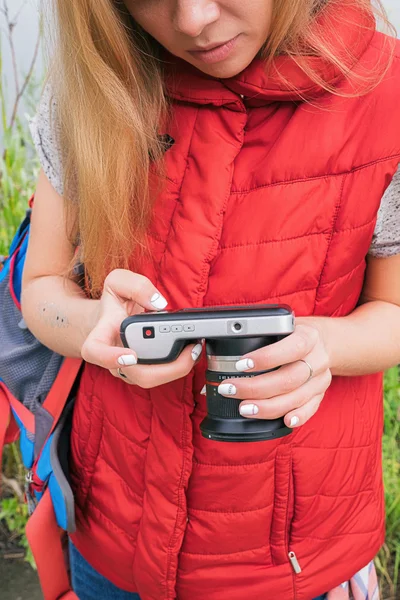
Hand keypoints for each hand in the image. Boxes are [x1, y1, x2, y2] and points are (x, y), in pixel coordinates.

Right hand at [81, 269, 202, 387]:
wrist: (112, 317)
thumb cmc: (114, 302)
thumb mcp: (118, 282)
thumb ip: (136, 286)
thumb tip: (158, 303)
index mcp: (101, 335)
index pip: (96, 351)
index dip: (110, 358)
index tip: (131, 356)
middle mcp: (113, 358)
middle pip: (137, 375)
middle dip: (167, 368)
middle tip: (188, 349)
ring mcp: (128, 369)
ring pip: (151, 379)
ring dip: (177, 369)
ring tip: (194, 347)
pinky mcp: (143, 371)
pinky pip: (160, 376)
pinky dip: (179, 366)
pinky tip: (191, 350)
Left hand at [216, 320, 331, 427]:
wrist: (325, 341)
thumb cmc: (295, 333)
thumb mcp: (283, 326)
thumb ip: (260, 335)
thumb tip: (221, 351)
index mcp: (308, 336)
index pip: (291, 348)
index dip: (266, 358)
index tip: (241, 365)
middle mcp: (317, 358)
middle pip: (288, 378)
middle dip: (256, 388)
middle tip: (231, 389)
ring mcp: (321, 378)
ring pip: (296, 397)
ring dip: (268, 406)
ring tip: (244, 408)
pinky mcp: (320, 394)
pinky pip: (310, 409)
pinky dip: (297, 416)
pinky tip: (284, 421)